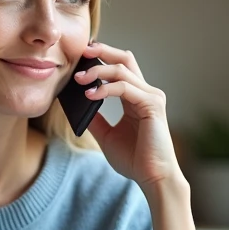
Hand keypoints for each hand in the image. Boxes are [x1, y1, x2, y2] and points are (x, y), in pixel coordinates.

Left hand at [76, 41, 183, 190]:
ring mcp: (151, 97)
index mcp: (136, 98)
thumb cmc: (135, 160)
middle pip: (125, 59)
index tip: (81, 57)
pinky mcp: (152, 105)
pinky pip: (125, 88)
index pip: (120, 68)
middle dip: (103, 51)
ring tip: (78, 79)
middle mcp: (146, 93)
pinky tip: (90, 95)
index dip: (102, 58)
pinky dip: (105, 89)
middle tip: (82, 51)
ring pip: (122, 70)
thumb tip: (76, 105)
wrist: (152, 177)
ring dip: (98, 71)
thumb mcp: (107, 136)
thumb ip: (95, 119)